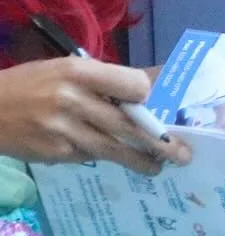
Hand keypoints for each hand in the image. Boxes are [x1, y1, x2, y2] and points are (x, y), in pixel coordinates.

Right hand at [0, 59, 187, 175]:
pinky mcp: (54, 153)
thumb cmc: (32, 84)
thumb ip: (106, 79)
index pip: (130, 85)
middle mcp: (72, 99)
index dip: (148, 97)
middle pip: (126, 124)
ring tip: (160, 167)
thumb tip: (154, 86)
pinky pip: (89, 156)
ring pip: (112, 148)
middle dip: (158, 142)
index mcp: (78, 71)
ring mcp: (62, 129)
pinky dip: (102, 156)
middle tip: (182, 154)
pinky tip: (113, 157)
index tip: (162, 106)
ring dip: (139, 160)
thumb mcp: (66, 69)